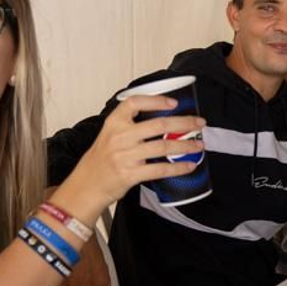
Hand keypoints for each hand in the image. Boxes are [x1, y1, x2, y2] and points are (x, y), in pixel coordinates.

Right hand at [64, 94, 202, 213]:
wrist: (87, 184)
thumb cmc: (102, 159)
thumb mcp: (110, 134)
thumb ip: (131, 126)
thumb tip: (165, 121)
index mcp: (114, 123)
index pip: (135, 103)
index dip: (156, 100)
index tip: (174, 102)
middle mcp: (120, 137)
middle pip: (158, 125)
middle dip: (184, 123)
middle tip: (199, 123)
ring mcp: (125, 156)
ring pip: (163, 147)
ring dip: (186, 146)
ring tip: (199, 145)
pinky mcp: (131, 174)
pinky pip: (160, 169)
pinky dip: (178, 167)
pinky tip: (189, 165)